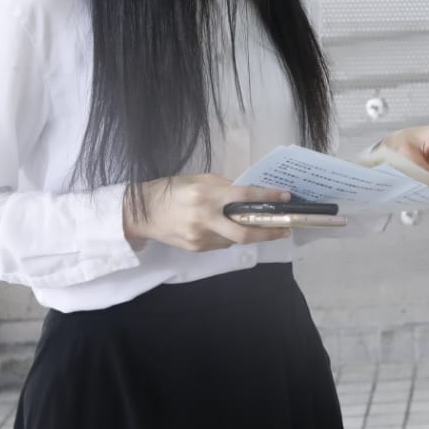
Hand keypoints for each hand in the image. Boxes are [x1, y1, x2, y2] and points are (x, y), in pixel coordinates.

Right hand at [122, 174, 293, 251]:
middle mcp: (205, 218)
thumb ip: (225, 186)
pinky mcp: (196, 248)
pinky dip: (230, 237)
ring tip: (259, 226)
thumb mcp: (199, 180)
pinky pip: (221, 244)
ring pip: (235, 239)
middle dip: (269, 232)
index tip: (286, 198)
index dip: (268, 197)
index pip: (245, 197)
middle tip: (285, 229)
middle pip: (245, 232)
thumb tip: (250, 193)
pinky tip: (228, 229)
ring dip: (249, 233)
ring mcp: (200, 237)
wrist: (142, 214)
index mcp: (207, 196)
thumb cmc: (172, 190)